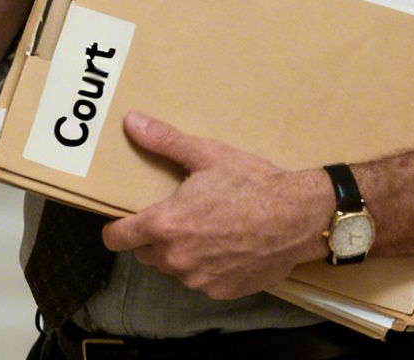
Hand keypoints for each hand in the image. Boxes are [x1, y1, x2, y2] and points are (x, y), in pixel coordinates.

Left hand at [100, 112, 328, 300]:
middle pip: (145, 253)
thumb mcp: (207, 156)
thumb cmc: (252, 185)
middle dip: (155, 236)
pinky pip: (201, 279)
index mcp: (164, 225)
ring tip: (207, 228)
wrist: (298, 217)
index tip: (123, 221)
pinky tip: (227, 245)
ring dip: (181, 252)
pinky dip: (207, 266)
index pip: (116, 239)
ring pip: (174, 267)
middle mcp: (176, 258)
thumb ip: (164, 141)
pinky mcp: (221, 291)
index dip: (115, 229)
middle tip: (180, 214)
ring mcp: (198, 278)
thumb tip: (132, 122)